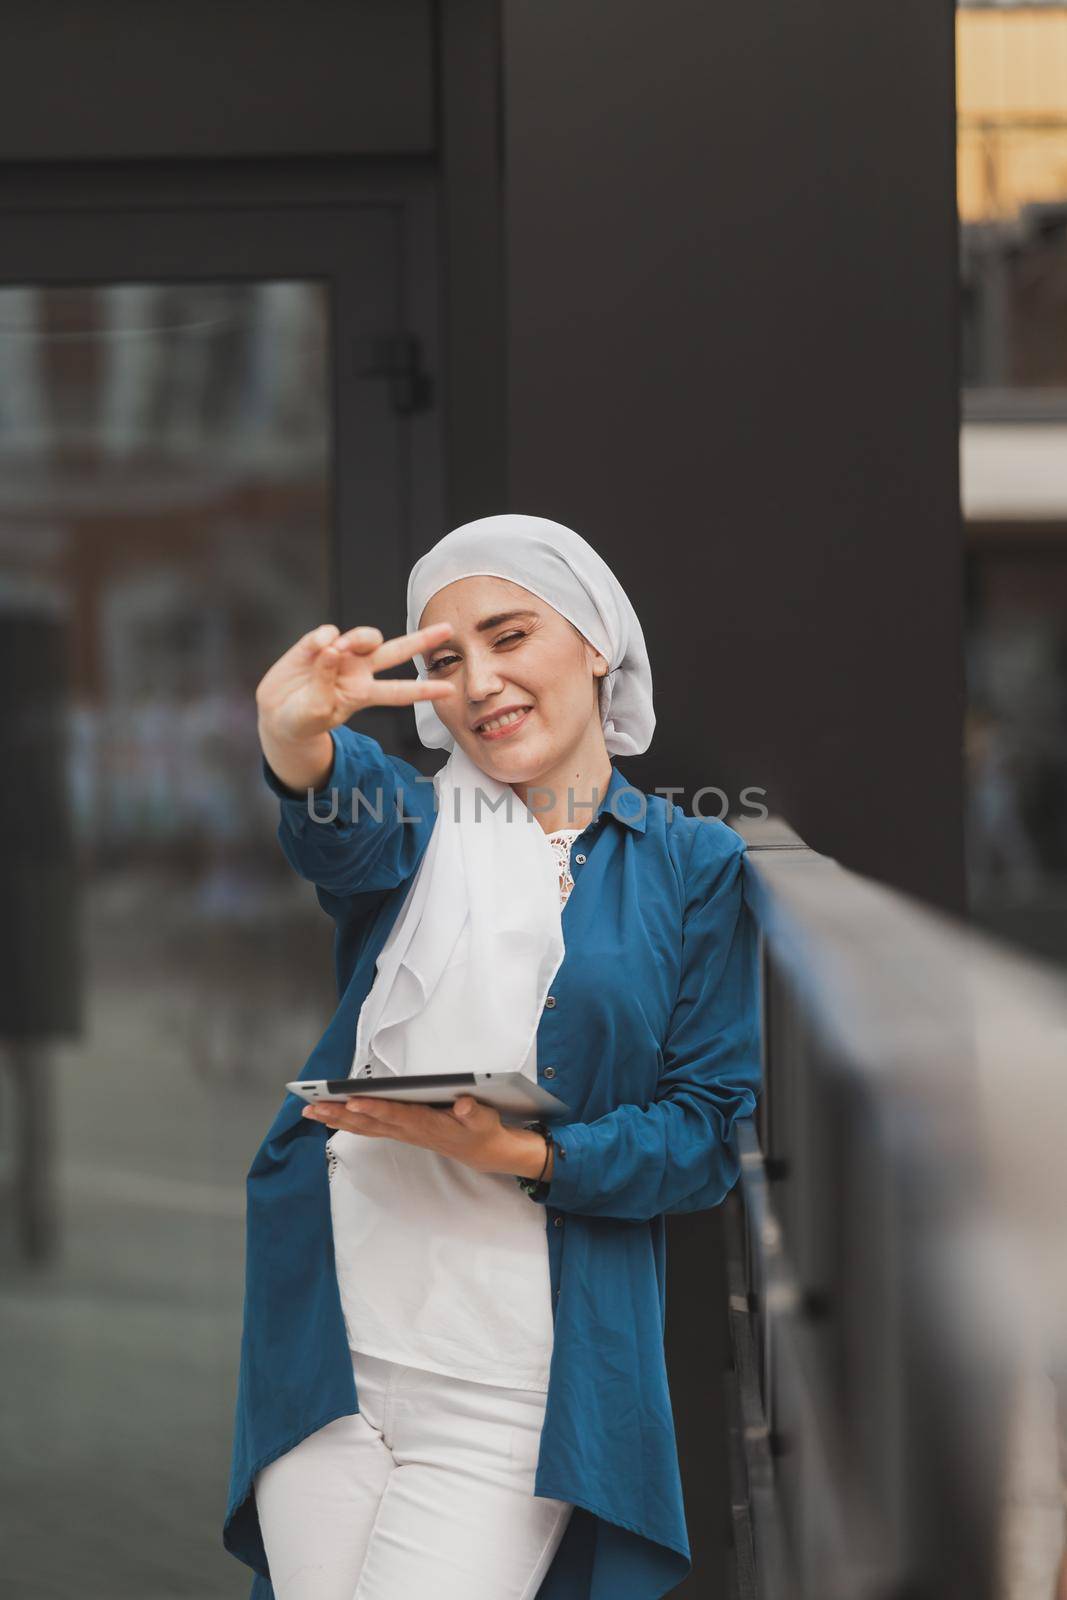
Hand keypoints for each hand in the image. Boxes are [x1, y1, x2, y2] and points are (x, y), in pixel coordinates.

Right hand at [256, 619, 457, 746]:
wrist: (276, 712)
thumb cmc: (301, 719)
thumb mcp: (314, 711)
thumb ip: (324, 682)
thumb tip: (333, 648)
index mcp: (363, 694)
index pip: (400, 692)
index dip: (424, 691)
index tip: (449, 690)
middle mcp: (358, 671)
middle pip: (395, 652)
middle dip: (421, 641)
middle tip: (447, 629)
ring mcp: (340, 654)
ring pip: (365, 637)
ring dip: (359, 638)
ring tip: (338, 649)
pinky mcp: (317, 643)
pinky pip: (328, 633)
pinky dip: (322, 639)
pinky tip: (314, 650)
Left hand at [301, 1094, 550, 1178]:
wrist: (483, 1152)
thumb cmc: (481, 1130)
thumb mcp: (484, 1119)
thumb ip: (472, 1112)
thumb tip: (462, 1104)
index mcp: (426, 1124)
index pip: (395, 1114)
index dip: (374, 1107)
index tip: (352, 1099)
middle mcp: (409, 1130)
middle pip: (370, 1122)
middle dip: (341, 1114)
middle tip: (313, 1107)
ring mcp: (402, 1133)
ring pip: (365, 1126)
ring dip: (337, 1119)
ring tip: (311, 1111)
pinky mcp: (401, 1132)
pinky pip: (369, 1128)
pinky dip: (348, 1122)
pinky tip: (332, 1117)